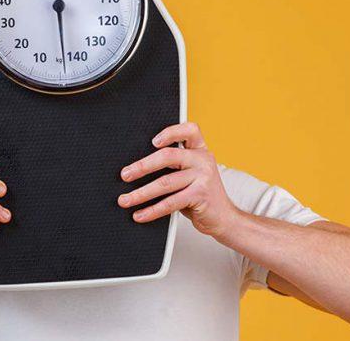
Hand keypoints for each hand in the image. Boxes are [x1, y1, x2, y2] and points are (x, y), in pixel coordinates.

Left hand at [118, 122, 239, 239]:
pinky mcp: (200, 196)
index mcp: (200, 150)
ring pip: (165, 182)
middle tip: (125, 175)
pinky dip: (152, 210)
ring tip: (125, 200)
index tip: (152, 141)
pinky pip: (170, 202)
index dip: (170, 132)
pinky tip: (140, 214)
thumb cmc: (201, 195)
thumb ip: (174, 166)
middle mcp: (203, 160)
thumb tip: (136, 169)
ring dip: (140, 193)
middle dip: (142, 166)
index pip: (190, 130)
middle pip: (168, 156)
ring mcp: (203, 177)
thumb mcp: (192, 174)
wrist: (224, 219)